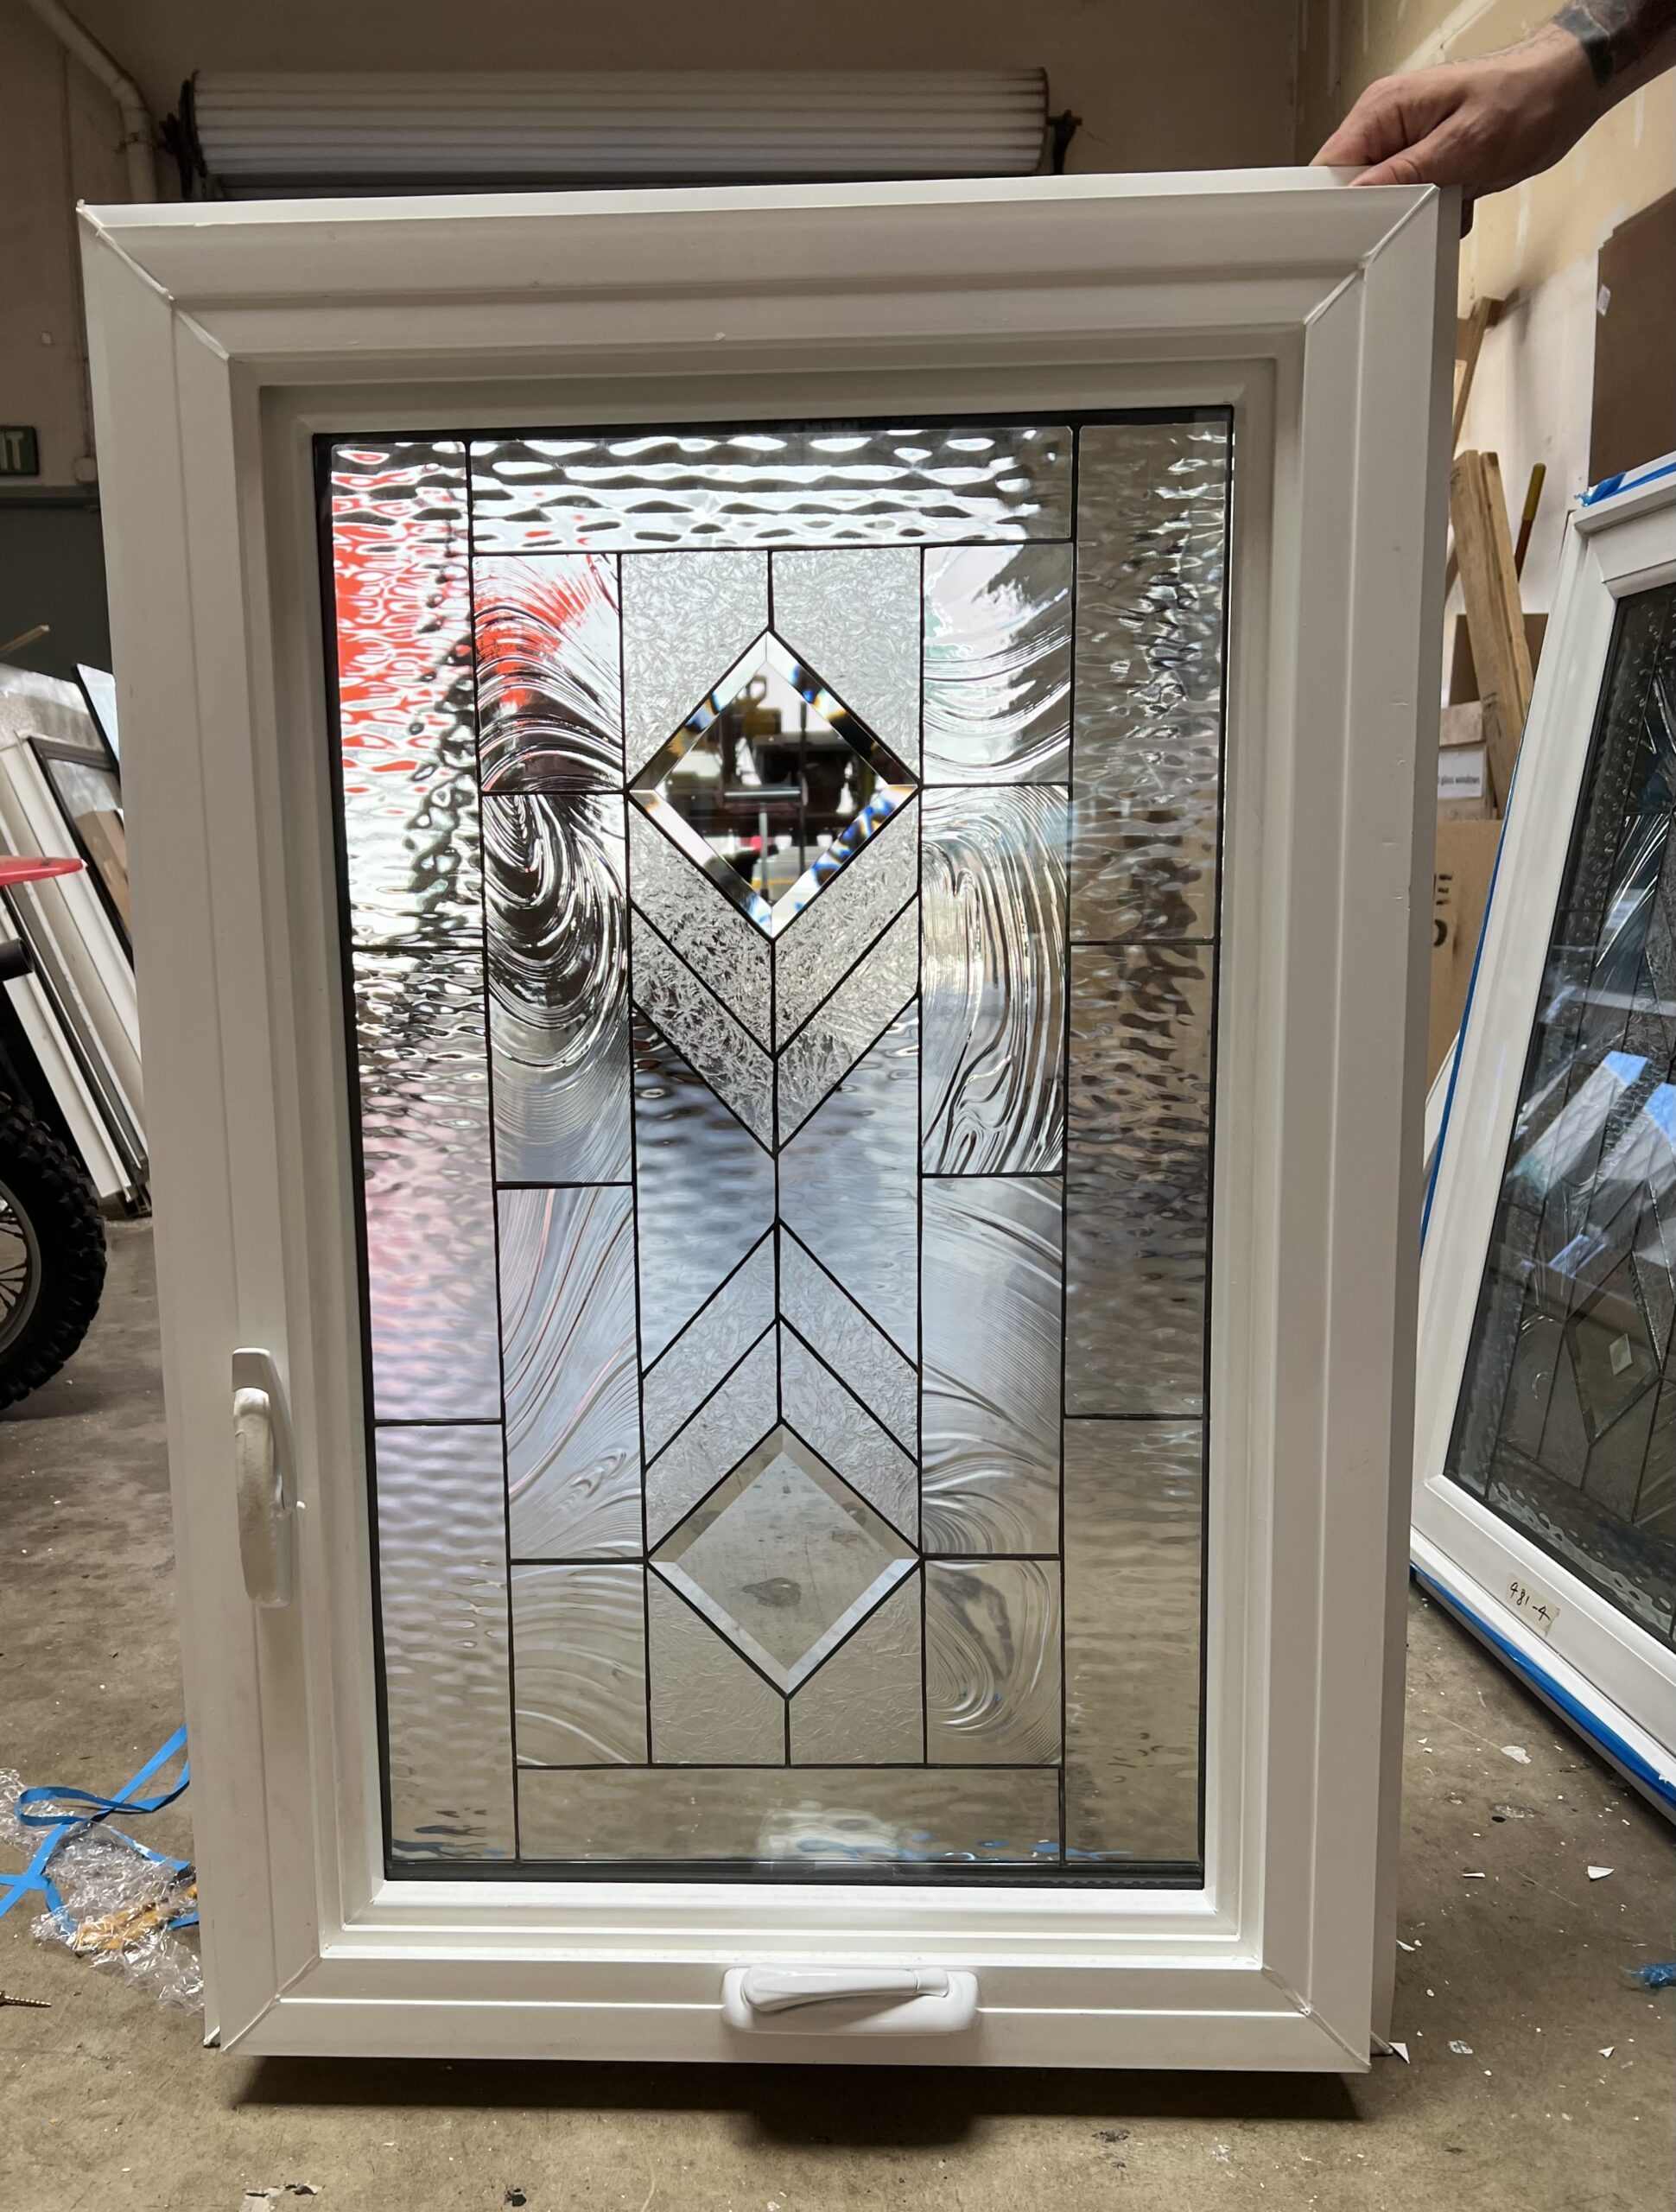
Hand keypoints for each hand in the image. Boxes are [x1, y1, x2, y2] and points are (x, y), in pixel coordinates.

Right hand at [1312, 26, 1600, 193]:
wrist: (1567, 89)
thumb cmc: (1527, 99)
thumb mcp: (1464, 145)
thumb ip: (1405, 174)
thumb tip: (1358, 197)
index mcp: (1383, 109)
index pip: (1330, 167)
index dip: (1335, 205)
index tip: (1351, 231)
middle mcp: (1388, 124)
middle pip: (1351, 188)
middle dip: (1379, 213)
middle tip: (1411, 219)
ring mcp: (1406, 142)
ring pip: (1382, 200)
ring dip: (1412, 215)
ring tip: (1448, 201)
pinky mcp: (1426, 159)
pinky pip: (1410, 199)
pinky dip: (1433, 212)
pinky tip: (1458, 201)